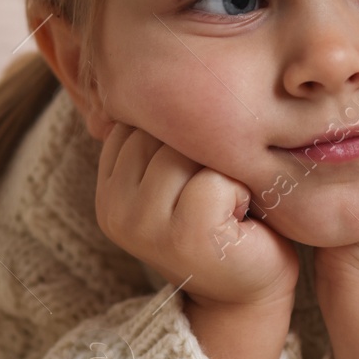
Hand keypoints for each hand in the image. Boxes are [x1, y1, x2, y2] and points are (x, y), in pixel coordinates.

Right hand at [94, 119, 298, 309]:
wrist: (249, 293)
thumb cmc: (227, 221)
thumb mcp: (184, 171)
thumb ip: (163, 135)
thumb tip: (156, 65)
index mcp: (108, 184)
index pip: (142, 118)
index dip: (186, 134)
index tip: (199, 173)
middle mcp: (113, 206)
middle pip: (162, 130)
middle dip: (205, 150)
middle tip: (219, 191)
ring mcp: (142, 224)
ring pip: (186, 151)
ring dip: (224, 171)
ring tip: (228, 204)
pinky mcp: (182, 237)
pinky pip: (214, 182)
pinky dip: (240, 194)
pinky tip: (238, 221)